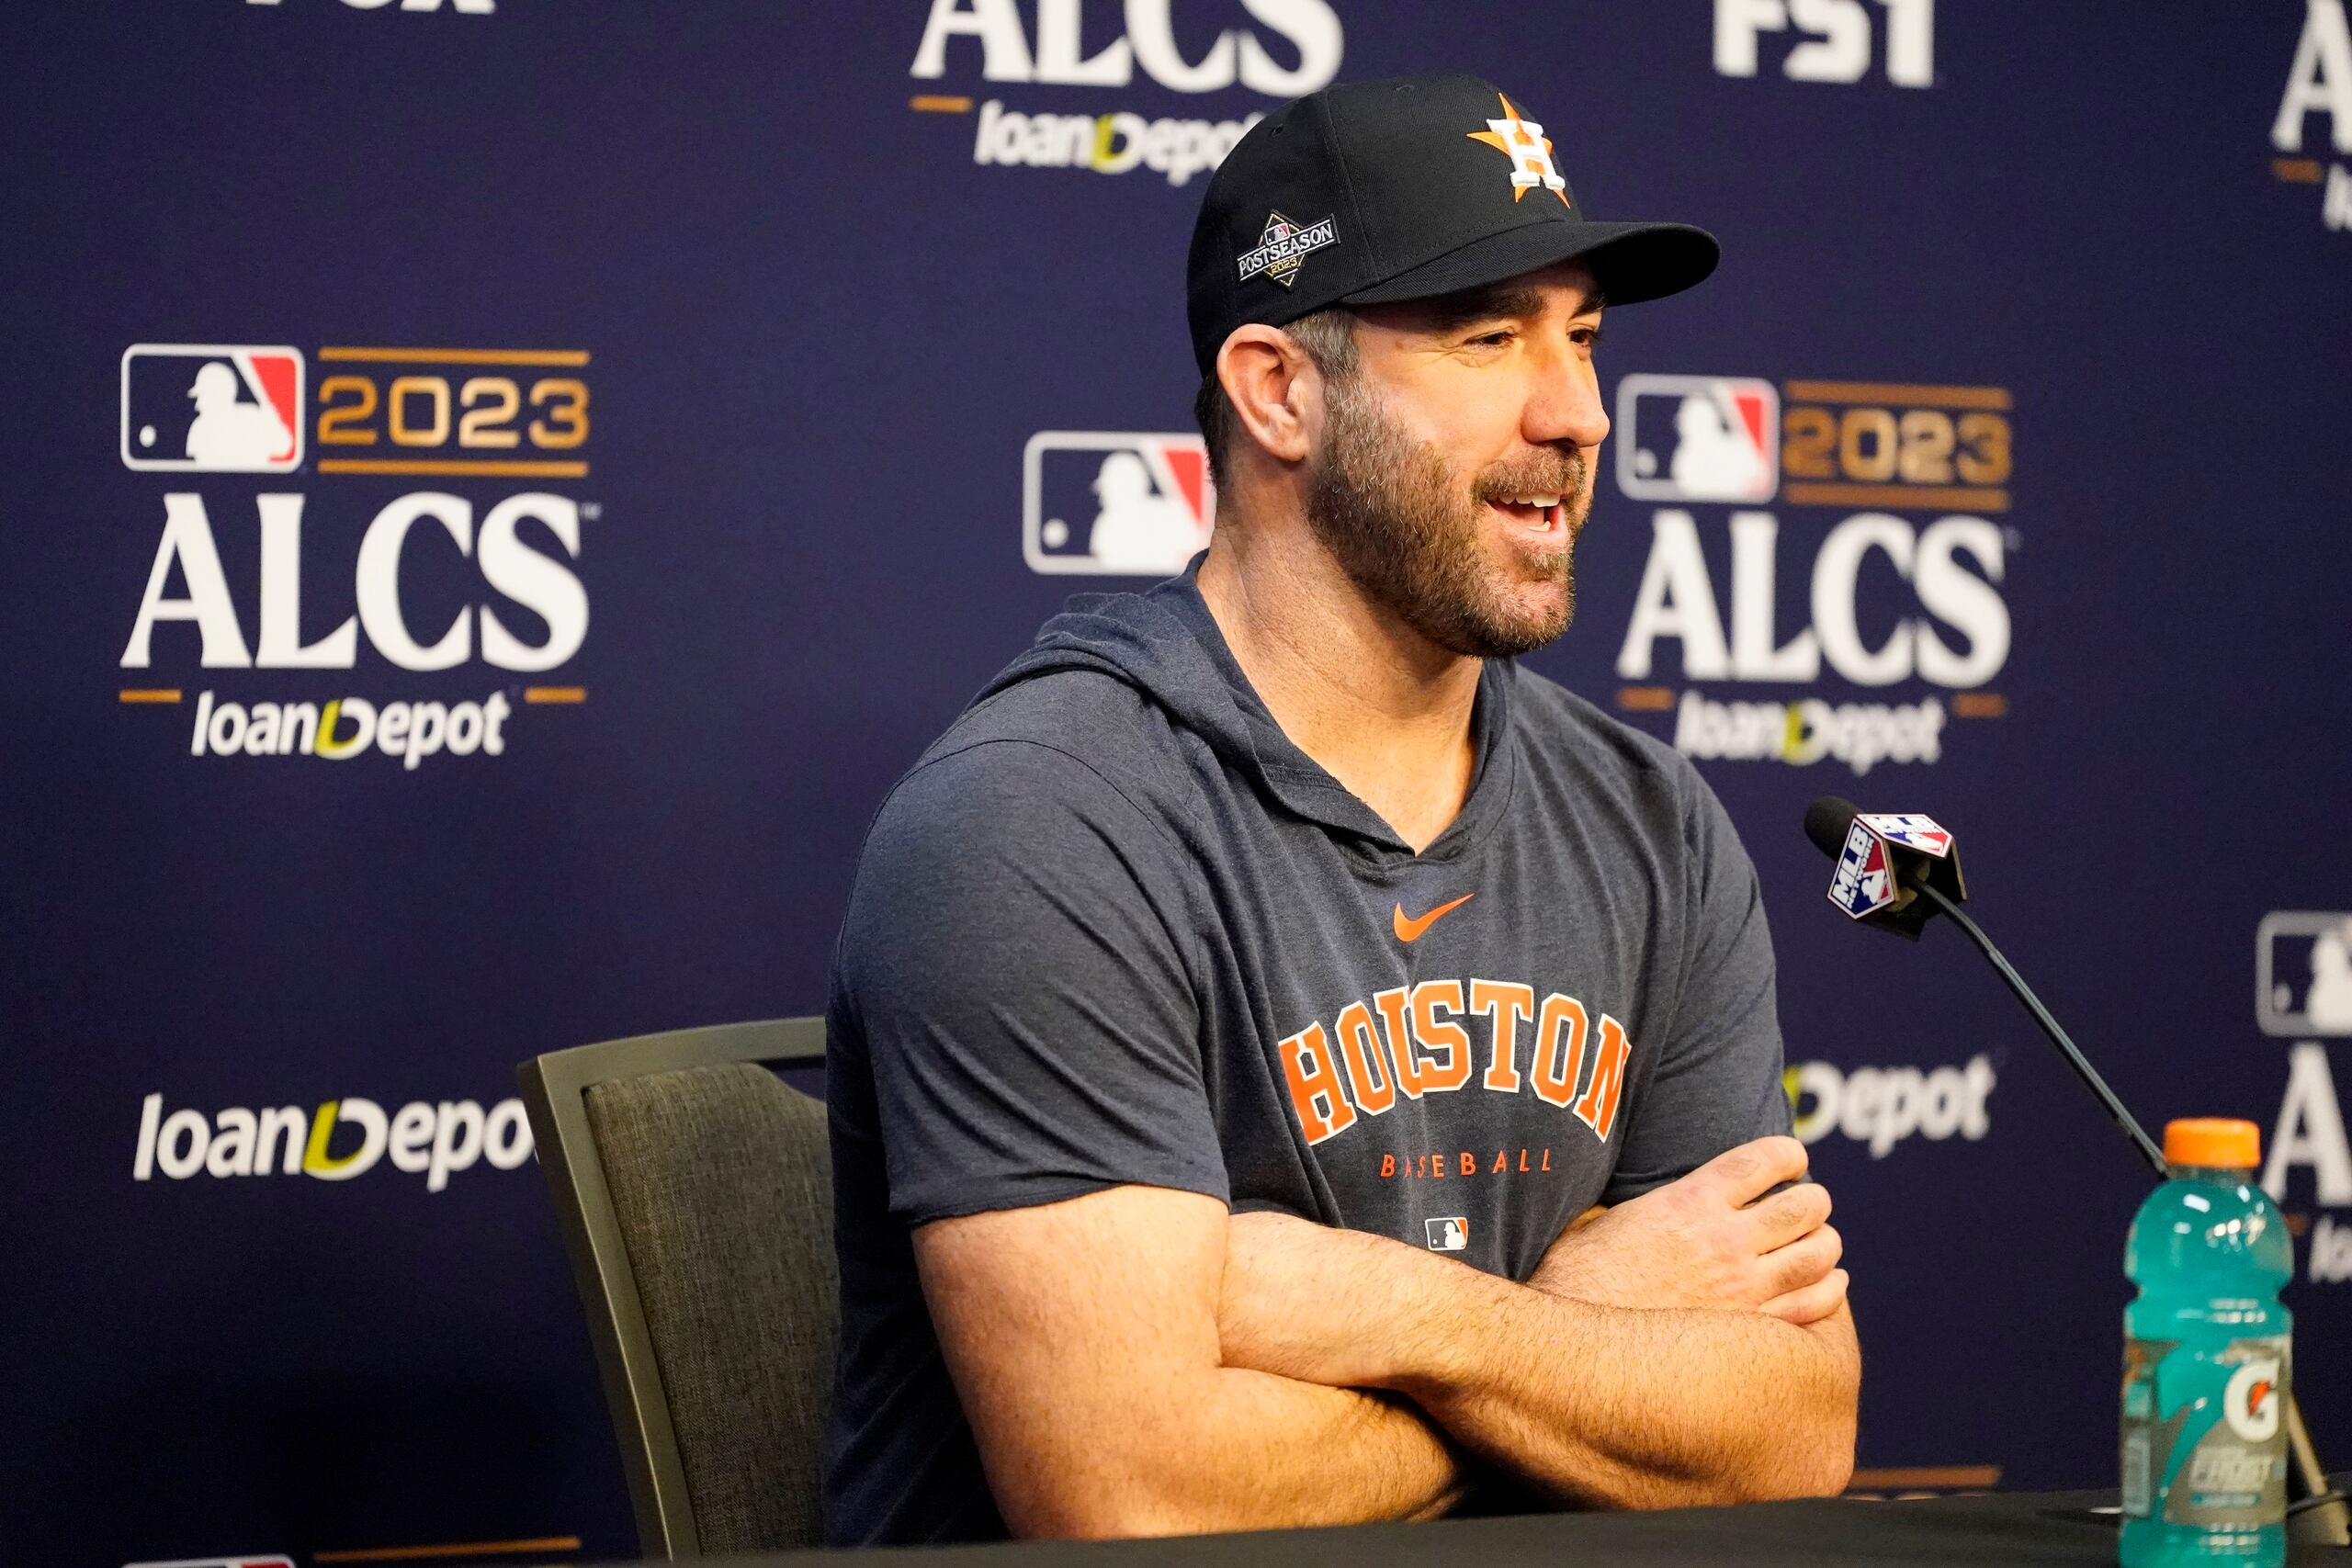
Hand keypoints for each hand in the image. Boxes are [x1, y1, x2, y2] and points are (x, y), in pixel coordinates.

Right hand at [1527, 1136, 1845, 1325]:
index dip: (1787, 1154)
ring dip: (1826, 1241)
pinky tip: (1831, 1281)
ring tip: (1818, 1239)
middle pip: (1805, 1205)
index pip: (1761, 1161)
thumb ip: (1633, 1203)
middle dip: (1813, 1200)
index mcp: (1686, 1202)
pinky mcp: (1750, 1332)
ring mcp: (1742, 1288)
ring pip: (1819, 1253)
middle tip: (1805, 1204)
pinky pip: (1815, 1305)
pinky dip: (1832, 1289)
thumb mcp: (1595, 1221)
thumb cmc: (1575, 1281)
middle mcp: (1723, 1240)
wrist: (1575, 1350)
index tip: (1791, 1158)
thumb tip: (1625, 1187)